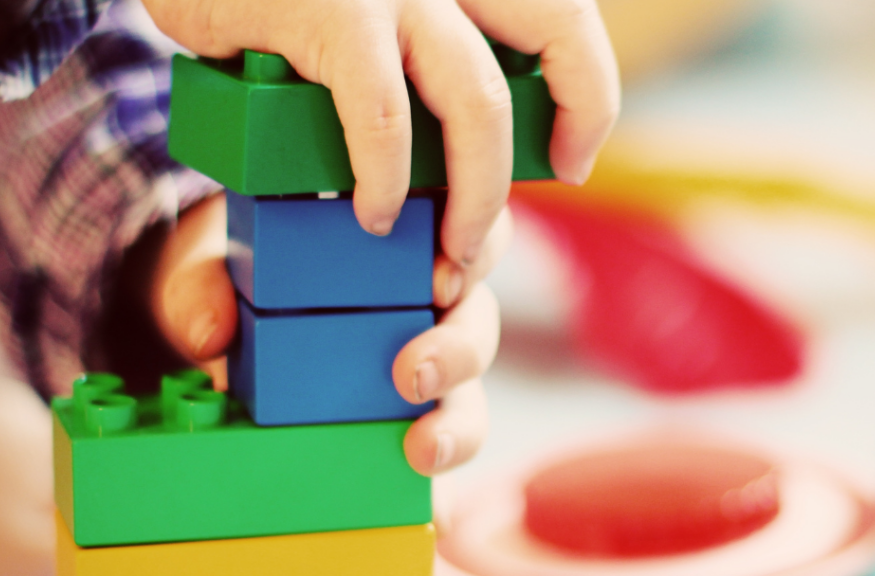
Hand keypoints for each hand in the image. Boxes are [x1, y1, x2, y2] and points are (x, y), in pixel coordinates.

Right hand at [142, 0, 617, 268]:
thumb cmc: (287, 0)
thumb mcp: (374, 11)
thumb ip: (426, 53)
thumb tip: (466, 150)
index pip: (569, 20)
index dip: (588, 97)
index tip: (570, 160)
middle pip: (558, 38)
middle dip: (553, 142)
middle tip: (494, 226)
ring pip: (478, 100)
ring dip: (475, 195)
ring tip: (447, 251)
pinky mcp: (330, 11)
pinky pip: (382, 116)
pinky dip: (385, 179)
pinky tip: (371, 212)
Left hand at [150, 193, 511, 474]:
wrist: (221, 325)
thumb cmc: (237, 277)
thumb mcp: (213, 268)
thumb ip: (202, 286)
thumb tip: (210, 333)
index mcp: (398, 235)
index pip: (463, 227)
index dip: (475, 248)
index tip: (441, 277)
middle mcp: (424, 295)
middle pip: (477, 312)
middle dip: (460, 345)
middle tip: (414, 373)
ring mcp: (424, 357)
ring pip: (472, 383)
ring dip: (460, 416)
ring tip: (423, 445)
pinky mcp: (412, 414)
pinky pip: (445, 436)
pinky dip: (447, 466)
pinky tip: (430, 490)